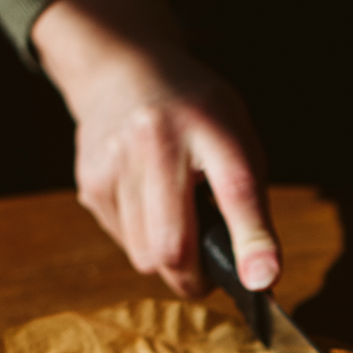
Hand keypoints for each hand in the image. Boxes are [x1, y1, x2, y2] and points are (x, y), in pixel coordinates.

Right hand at [31, 0, 279, 297]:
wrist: (123, 71)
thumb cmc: (195, 114)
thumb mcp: (236, 135)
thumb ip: (250, 202)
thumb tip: (259, 276)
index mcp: (209, 125)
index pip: (235, 189)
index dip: (251, 240)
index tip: (261, 281)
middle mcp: (157, 140)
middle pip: (173, 246)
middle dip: (195, 278)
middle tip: (209, 275)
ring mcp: (116, 161)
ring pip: (145, 256)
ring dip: (169, 262)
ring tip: (179, 227)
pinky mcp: (91, 182)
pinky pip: (124, 243)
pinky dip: (143, 241)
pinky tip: (148, 206)